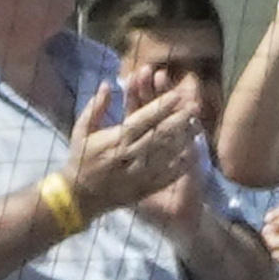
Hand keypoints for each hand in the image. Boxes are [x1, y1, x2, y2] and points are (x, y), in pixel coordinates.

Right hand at [62, 72, 205, 219]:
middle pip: (161, 134)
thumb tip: (107, 84)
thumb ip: (96, 107)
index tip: (177, 95)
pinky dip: (182, 162)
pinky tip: (193, 152)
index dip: (162, 106)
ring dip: (184, 138)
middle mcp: (130, 155)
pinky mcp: (146, 187)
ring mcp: (140, 173)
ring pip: (168, 152)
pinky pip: (169, 174)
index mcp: (115, 140)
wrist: (80, 196)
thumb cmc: (81, 159)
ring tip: (197, 125)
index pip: (144, 119)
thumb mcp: (82, 131)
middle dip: (180, 119)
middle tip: (195, 106)